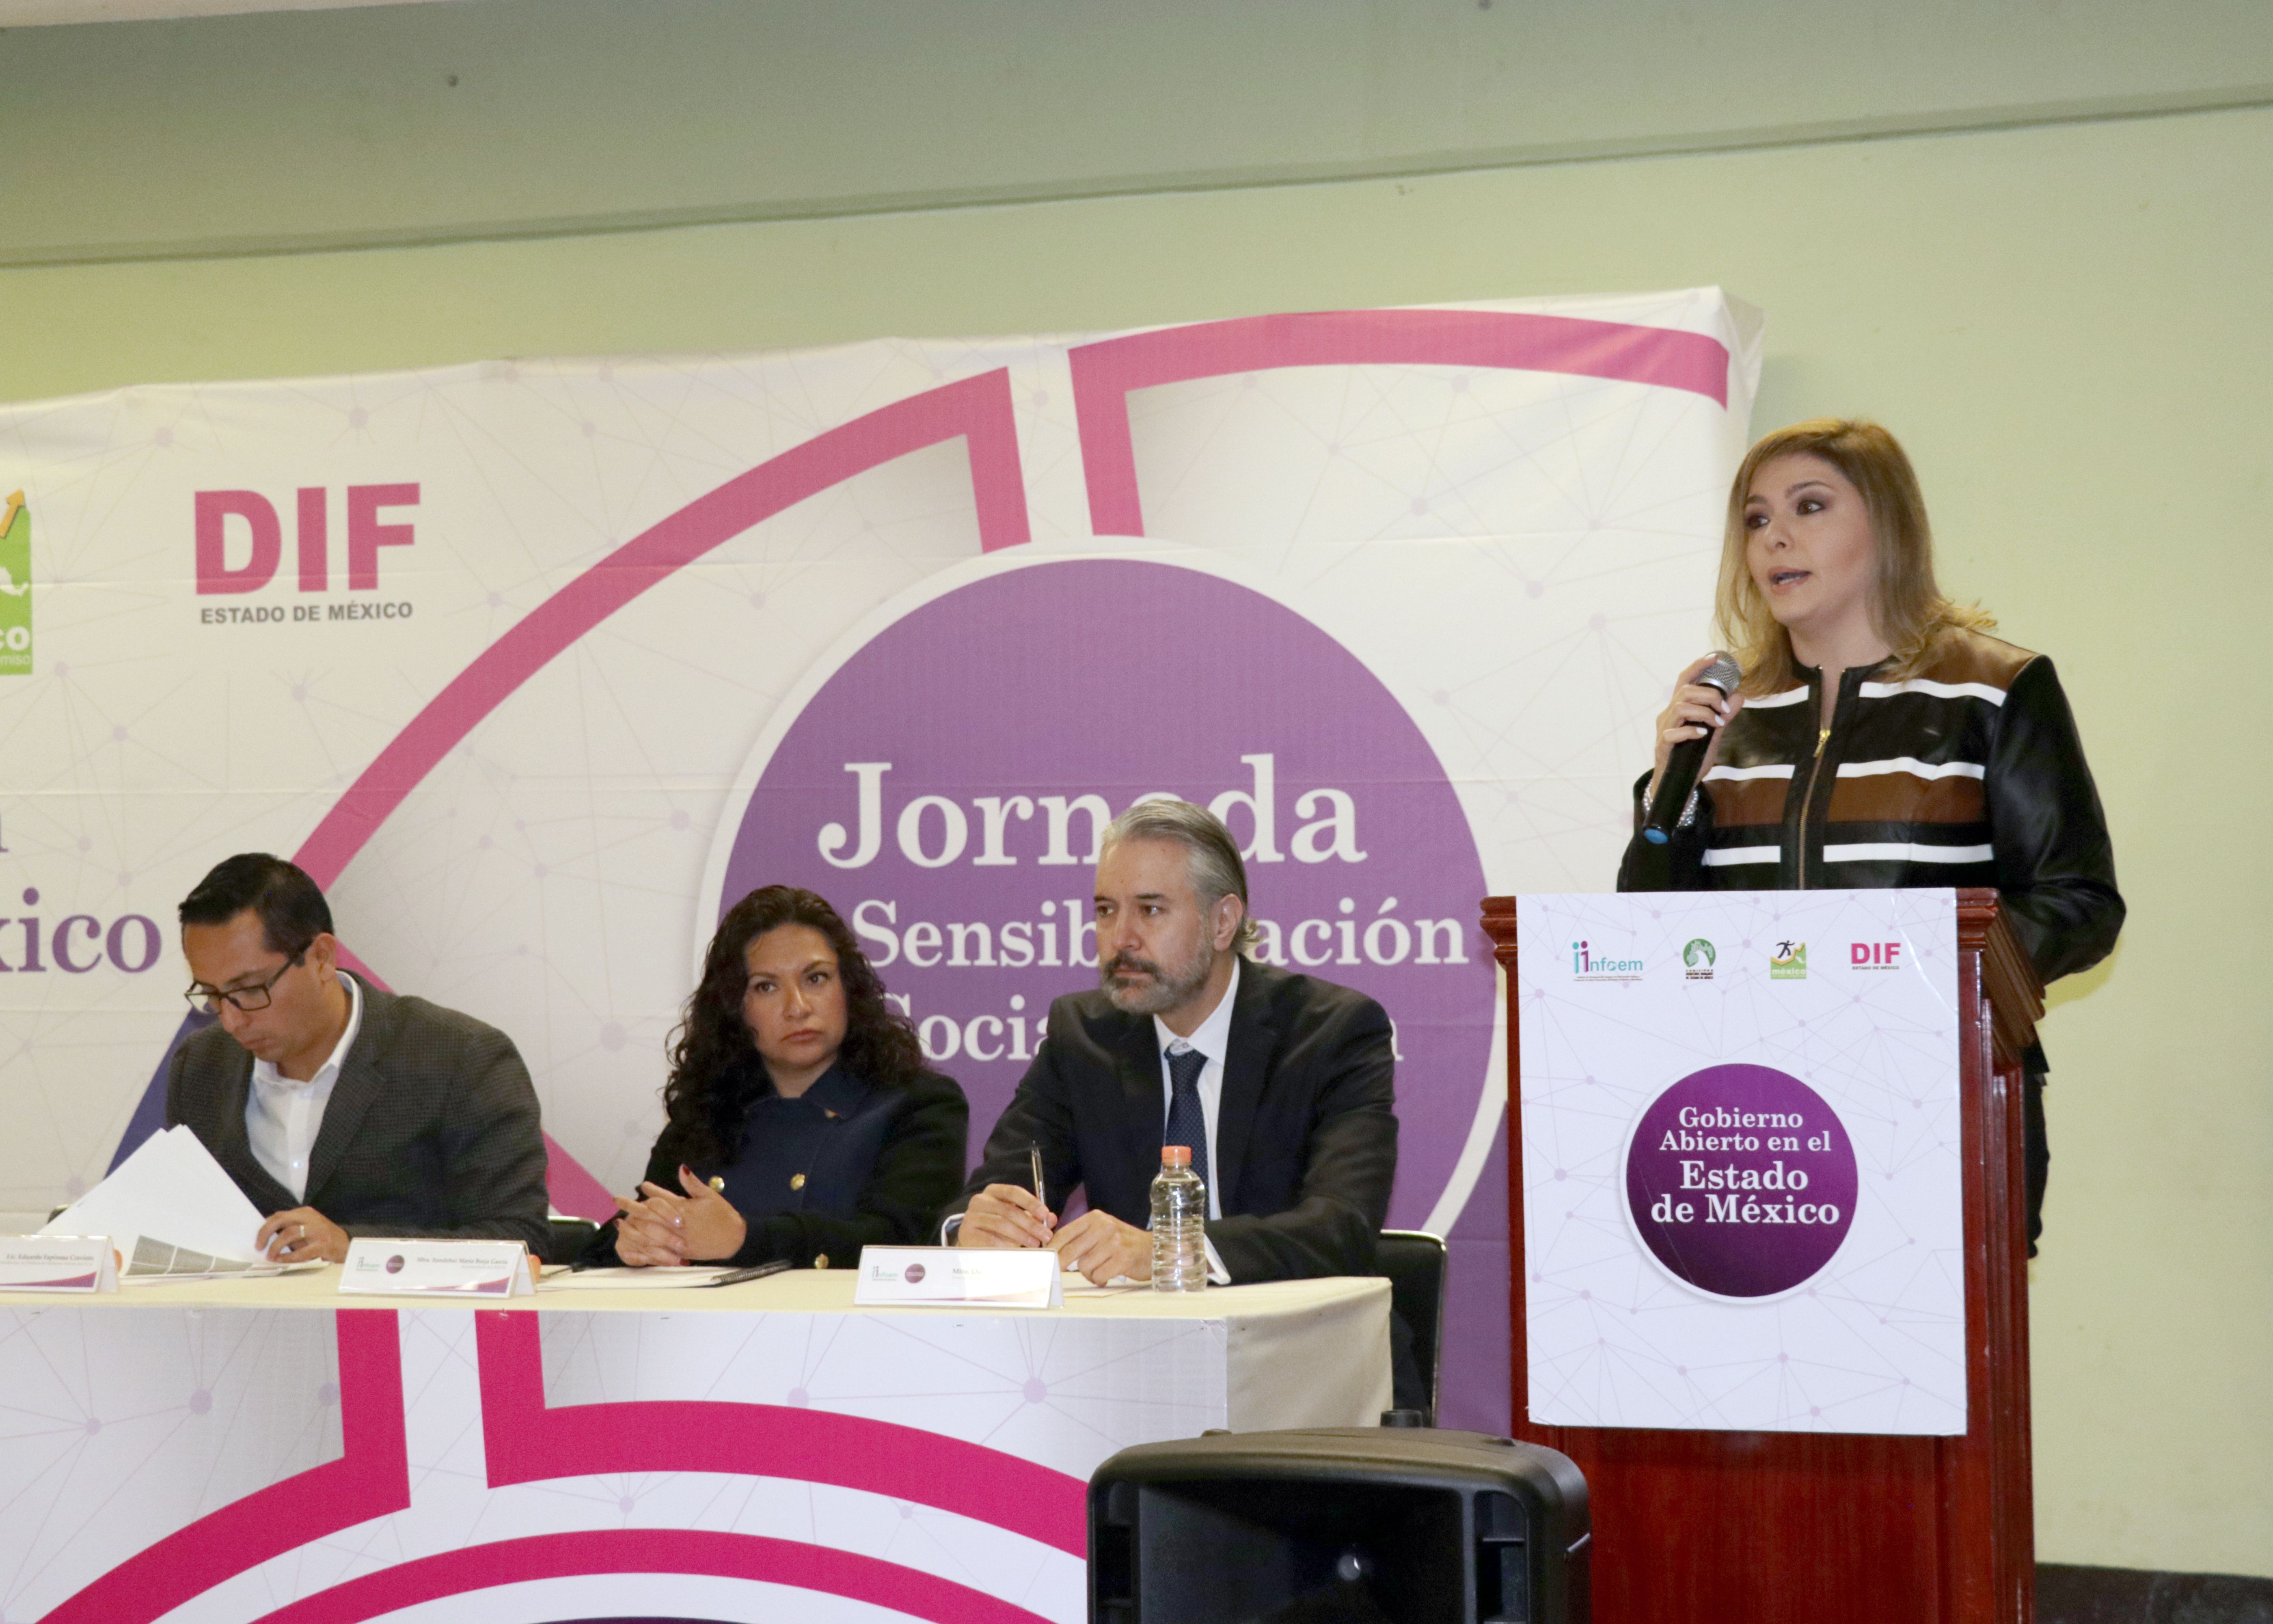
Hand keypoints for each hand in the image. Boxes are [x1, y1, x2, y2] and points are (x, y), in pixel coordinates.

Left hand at [258, 1207, 348, 1264]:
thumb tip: (266, 1238)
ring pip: (289, 1233)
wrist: (347, 1247)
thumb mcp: (307, 1229)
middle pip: (281, 1220)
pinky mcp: (323, 1244)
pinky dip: (287, 1257)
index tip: (258, 1239)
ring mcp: (318, 1230)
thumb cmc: (322, 1239)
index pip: (279, 1215)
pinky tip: (281, 1260)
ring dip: (275, 1247)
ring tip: (270, 1256)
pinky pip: (300, 1251)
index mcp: (305, 1213)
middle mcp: (311, 1218)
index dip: (265, 1227)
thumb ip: (290, 1230)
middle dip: (265, 1233)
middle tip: (259, 1246)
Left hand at [615, 1166, 748, 1265]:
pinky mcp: (678, 1253)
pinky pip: (655, 1251)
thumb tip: (682, 1167)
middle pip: (649, 1215)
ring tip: (619, 1222)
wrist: (735, 1240)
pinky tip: (631, 1243)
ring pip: (648, 1234)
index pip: (662, 1198)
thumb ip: (693, 1184)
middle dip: (631, 1206)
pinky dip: (641, 1247)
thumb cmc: (723, 1216)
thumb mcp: (710, 1196)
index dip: (650, 1191)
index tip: (641, 1185)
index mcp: (685, 1209)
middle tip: (617, 1199)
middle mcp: (678, 1225)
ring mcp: (677, 1240)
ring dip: (631, 1227)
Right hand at [956, 1183, 1054, 1248]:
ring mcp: (971, 1216)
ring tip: (1035, 1244)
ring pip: (1001, 1224)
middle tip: (1046, 1235)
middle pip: (1009, 1210)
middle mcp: (980, 1200)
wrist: (973, 1240)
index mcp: (993, 1191)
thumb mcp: (1017, 1218)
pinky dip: (1005, 1245)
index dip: (1031, 1202)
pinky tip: (1017, 1250)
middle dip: (1031, 1223)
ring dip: (1021, 1235)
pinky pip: (989, 1239)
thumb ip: (1034, 1217)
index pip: (1013, 1192)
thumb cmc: (999, 1227)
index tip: (1045, 1214)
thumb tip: (1052, 1218)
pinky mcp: (966, 1232)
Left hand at [1049, 1209, 1153, 1285]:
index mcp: (1095, 1218)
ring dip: (1089, 1274)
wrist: (1154, 1249)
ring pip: (1084, 1266)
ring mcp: (1114, 1243)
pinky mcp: (1122, 1259)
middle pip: (1069, 1251)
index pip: (1064, 1233)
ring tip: (1099, 1270)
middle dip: (1061, 1265)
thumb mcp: (1102, 1231)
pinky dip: (1100, 1280)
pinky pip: (1098, 1276)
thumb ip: (1081, 1238)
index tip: (1045, 1260)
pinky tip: (1107, 1276)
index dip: (1051, 1249)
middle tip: (1058, 1272)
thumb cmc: (1124, 1243)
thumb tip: (1054, 1252)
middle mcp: (1104, 1227)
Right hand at [1647, 653, 1745, 802]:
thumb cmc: (1691, 757)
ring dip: (1703, 712)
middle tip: (1723, 709)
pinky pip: (1674, 733)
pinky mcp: (1663, 745)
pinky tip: (1702, 735)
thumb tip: (1739, 696)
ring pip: (1680, 707)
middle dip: (1709, 695)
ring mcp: (1664, 730)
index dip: (1698, 666)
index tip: (1714, 657)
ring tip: (1716, 723)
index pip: (1685, 680)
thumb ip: (1723, 716)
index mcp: (1678, 707)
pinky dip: (1691, 731)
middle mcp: (1668, 715)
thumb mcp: (1712, 734)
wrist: (1676, 784)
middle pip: (1685, 691)